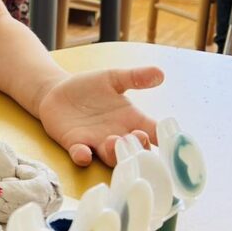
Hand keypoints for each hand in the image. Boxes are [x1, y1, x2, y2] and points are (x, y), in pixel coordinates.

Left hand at [37, 66, 164, 166]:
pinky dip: (82, 156)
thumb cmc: (89, 87)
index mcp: (131, 120)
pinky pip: (80, 155)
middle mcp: (117, 135)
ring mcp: (96, 142)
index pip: (154, 133)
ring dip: (113, 153)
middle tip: (136, 138)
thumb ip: (135, 77)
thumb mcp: (113, 78)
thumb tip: (160, 73)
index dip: (166, 139)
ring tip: (113, 141)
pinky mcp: (74, 144)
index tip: (174, 142)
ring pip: (110, 157)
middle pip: (135, 151)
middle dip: (138, 149)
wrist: (57, 91)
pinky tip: (84, 153)